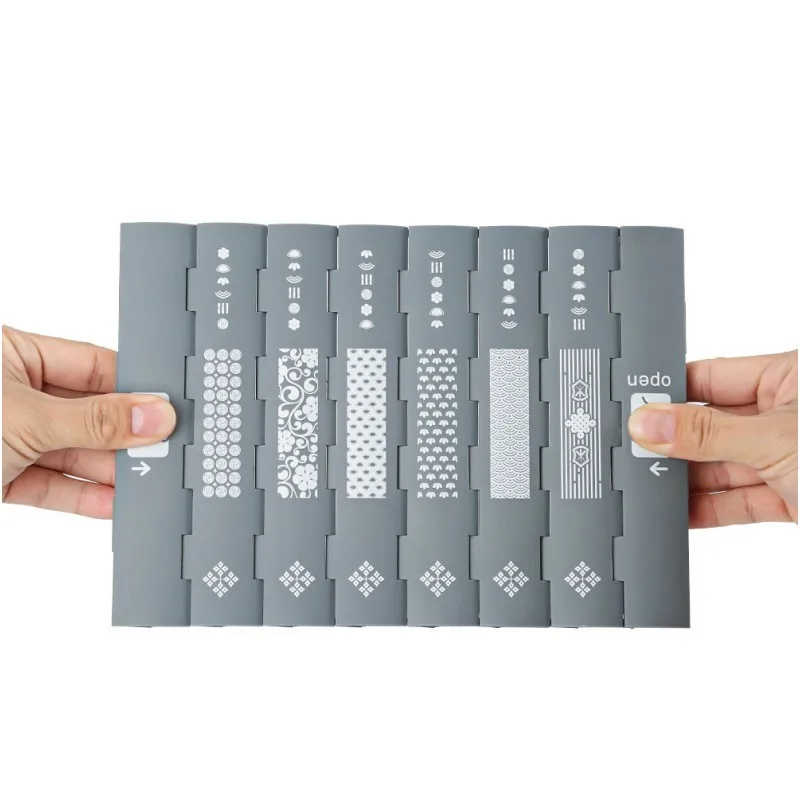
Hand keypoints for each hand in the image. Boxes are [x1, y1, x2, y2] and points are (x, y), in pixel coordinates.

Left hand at [2, 326, 175, 517]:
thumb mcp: (26, 418)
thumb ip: (94, 420)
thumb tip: (152, 415)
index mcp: (11, 355)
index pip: (91, 366)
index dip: (132, 388)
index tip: (168, 409)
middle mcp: (13, 394)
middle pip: (88, 414)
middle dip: (122, 436)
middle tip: (161, 449)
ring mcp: (8, 437)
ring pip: (73, 452)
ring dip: (108, 471)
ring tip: (144, 480)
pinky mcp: (2, 478)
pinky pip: (51, 485)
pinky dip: (81, 496)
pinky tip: (111, 501)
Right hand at [629, 351, 796, 527]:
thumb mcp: (774, 439)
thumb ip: (706, 433)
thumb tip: (649, 423)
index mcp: (789, 379)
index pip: (710, 377)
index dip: (670, 394)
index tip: (632, 410)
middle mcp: (785, 415)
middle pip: (709, 426)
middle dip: (674, 444)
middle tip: (635, 453)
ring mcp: (785, 458)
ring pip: (720, 465)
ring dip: (687, 480)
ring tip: (651, 485)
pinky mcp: (789, 498)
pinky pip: (737, 500)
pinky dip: (708, 509)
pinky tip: (680, 512)